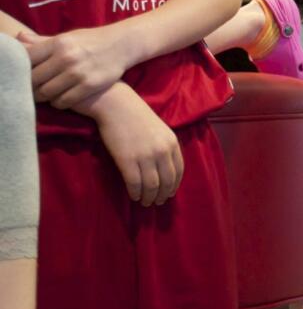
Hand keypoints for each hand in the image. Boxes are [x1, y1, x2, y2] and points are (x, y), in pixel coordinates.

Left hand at [24, 26, 131, 108]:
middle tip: (33, 88)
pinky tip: (61, 98)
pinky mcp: (89, 85)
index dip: (21, 69)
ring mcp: (78, 72)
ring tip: (46, 94)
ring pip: (46, 93)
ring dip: (43, 96)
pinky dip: (58, 102)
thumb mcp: (68, 37)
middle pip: (34, 79)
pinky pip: (63, 101)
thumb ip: (42, 40)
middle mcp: (67, 57)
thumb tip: (18, 39)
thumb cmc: (91, 41)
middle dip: (30, 86)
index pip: (27, 59)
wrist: (123, 44)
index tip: (23, 74)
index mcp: (59, 43)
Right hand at [91, 86, 183, 205]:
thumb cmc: (137, 117)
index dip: (174, 185)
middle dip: (163, 195)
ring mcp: (145, 156)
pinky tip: (134, 196)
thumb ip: (165, 147)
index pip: (178, 171)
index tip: (169, 193)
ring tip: (145, 202)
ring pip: (152, 186)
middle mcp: (162, 151)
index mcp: (172, 143)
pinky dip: (136, 193)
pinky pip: (135, 183)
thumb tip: (165, 169)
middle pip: (167, 181)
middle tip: (157, 202)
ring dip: (149, 197)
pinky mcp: (127, 160)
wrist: (118, 106)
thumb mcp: (160, 130)